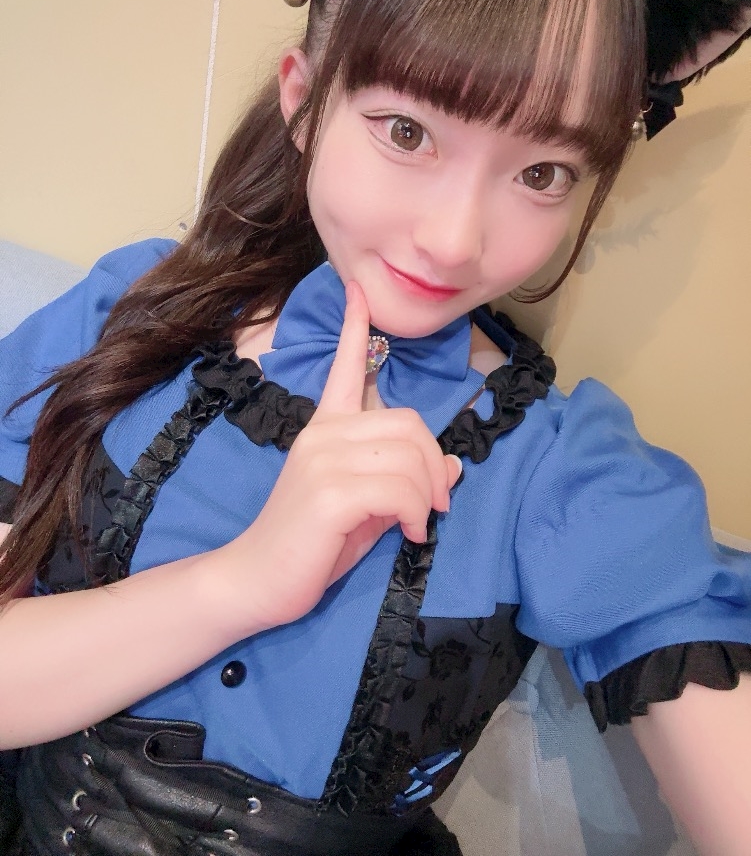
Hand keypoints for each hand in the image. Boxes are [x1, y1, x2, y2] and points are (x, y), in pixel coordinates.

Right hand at [219, 281, 461, 633]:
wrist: (257, 581)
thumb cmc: (313, 543)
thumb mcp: (368, 506)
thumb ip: (404, 479)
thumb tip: (452, 464)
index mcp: (325, 427)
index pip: (344, 367)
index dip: (354, 327)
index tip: (358, 290)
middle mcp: (323, 432)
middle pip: (410, 422)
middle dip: (434, 465)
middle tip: (436, 504)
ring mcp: (323, 458)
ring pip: (409, 457)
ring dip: (427, 496)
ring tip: (419, 524)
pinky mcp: (329, 491)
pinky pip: (399, 489)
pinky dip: (416, 513)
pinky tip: (410, 534)